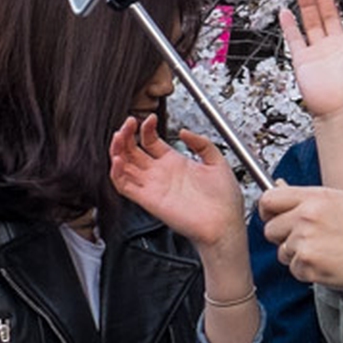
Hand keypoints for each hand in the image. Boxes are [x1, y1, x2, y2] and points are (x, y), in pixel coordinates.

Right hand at [108, 116, 244, 248]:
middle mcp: (161, 174)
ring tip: (119, 135)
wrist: (225, 224)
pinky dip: (117, 172)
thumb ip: (201, 143)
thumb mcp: (217, 162)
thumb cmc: (224, 201)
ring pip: (124, 166)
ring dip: (117, 150)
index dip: (146, 128)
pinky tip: (119, 158)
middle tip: (128, 123)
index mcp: (175, 163)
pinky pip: (124, 186)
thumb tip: (184, 131)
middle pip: (133, 151)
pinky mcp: (148, 200)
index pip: (150, 141)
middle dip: (126, 135)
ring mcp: (153, 186)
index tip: (149, 117)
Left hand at [258, 183, 342, 289]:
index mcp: (315, 198)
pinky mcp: (308, 264)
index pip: (269, 199)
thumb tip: (278, 188)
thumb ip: (307, 196)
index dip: (267, 210)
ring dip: (297, 255)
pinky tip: (327, 263)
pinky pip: (294, 269)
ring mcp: (306, 241)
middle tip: (304, 240)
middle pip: (270, 229)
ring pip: (282, 252)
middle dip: (282, 237)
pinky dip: (307, 271)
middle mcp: (307, 217)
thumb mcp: (341, 200)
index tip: (271, 217)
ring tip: (324, 251)